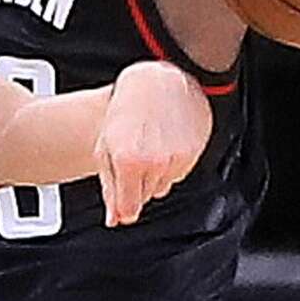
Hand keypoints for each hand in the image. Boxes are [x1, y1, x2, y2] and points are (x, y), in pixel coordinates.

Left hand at [95, 63, 211, 225]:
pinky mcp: (194, 152)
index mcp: (129, 162)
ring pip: (164, 185)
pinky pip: (179, 172)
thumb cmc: (127, 110)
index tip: (122, 199)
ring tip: (148, 143)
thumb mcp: (104, 148)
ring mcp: (178, 158)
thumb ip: (110, 189)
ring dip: (154, 173)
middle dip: (136, 183)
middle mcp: (156, 162)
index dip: (123, 207)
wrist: (158, 81)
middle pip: (145, 198)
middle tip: (132, 155)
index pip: (128, 210)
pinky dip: (171, 162)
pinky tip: (164, 140)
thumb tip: (114, 219)